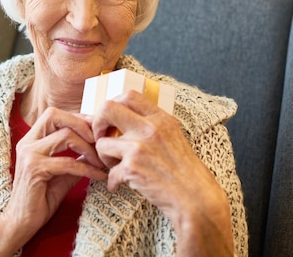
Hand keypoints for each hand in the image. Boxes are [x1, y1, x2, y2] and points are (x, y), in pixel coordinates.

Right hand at [5, 107, 106, 243]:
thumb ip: (75, 158)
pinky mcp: (35, 169)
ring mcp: (29, 155)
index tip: (96, 129)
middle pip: (56, 116)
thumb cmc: (40, 199)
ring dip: (89, 148)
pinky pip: (69, 163)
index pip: (54, 115)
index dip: (78, 118)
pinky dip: (88, 169)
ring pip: (66, 136)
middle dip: (82, 124)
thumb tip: (96, 148)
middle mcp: (27, 143)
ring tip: (100, 162)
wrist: (21, 223)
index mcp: (31, 140)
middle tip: (99, 140)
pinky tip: (98, 176)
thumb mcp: (62, 174)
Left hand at [91, 90, 233, 255]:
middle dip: (98, 123)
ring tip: (114, 166)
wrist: (195, 197)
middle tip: (102, 137)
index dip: (114, 104)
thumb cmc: (185, 170)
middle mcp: (149, 128)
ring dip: (103, 157)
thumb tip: (126, 119)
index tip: (112, 120)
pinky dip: (112, 182)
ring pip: (102, 143)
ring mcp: (139, 147)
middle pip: (108, 108)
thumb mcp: (174, 136)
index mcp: (160, 118)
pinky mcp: (132, 168)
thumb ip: (153, 125)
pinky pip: (109, 172)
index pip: (129, 94)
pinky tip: (119, 185)